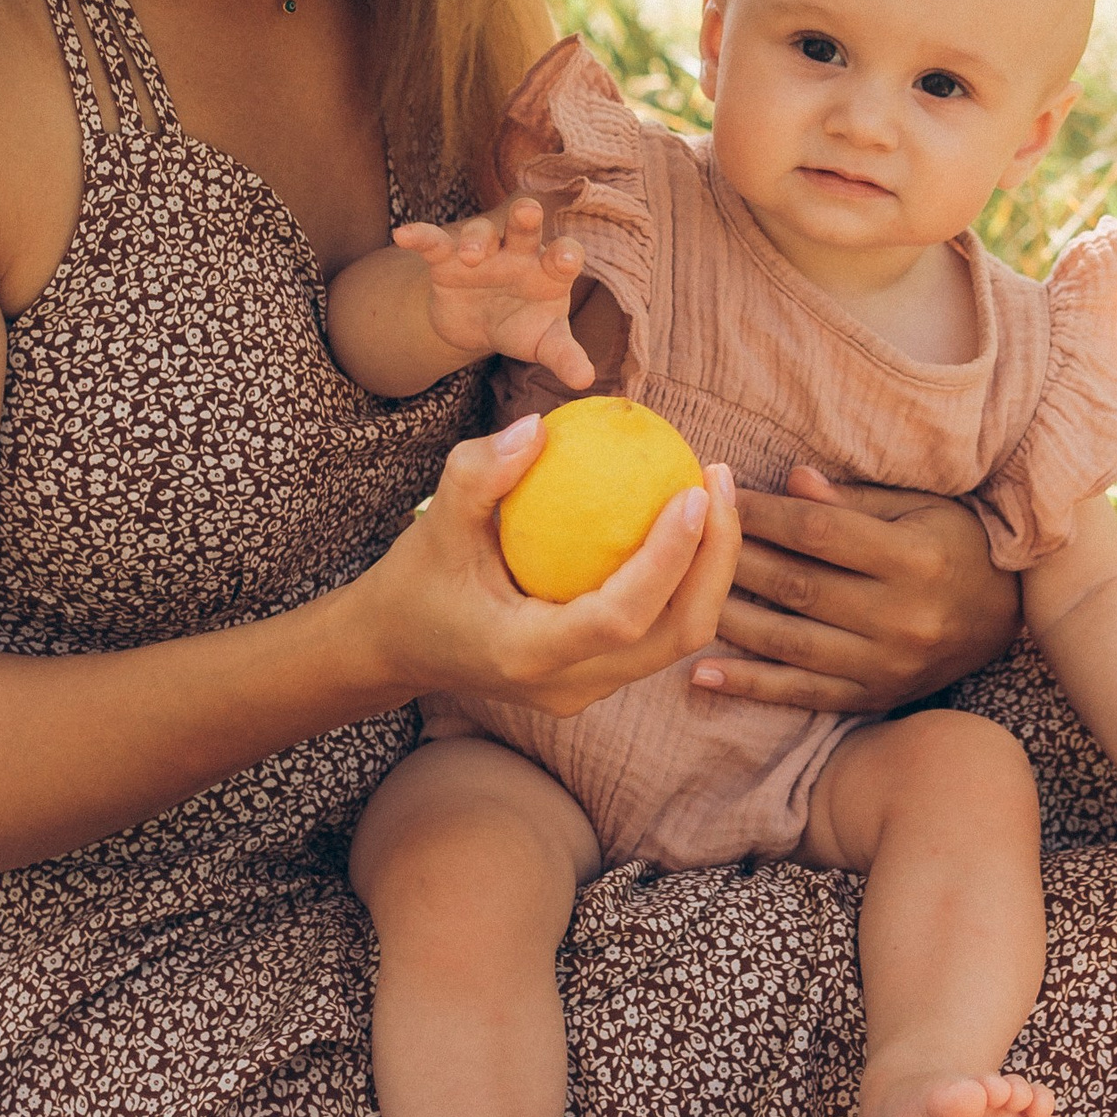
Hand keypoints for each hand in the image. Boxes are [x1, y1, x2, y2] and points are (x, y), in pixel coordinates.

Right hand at [345, 416, 739, 722]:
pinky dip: (682, 578)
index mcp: (529, 654)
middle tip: (717, 480)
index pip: (622, 616)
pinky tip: (683, 518)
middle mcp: (570, 684)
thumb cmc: (416, 581)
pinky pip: (659, 630)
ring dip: (709, 569)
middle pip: (677, 635)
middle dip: (717, 560)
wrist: (399, 648)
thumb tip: (539, 427)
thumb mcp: (435, 522)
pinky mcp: (599, 677)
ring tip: (711, 493)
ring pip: (679, 637)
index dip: (670, 560)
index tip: (691, 493)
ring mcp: (588, 688)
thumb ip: (479, 475)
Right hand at [392, 202, 592, 390]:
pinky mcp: (447, 259)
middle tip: (527, 213)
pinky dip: (420, 236)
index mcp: (549, 270)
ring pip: (480, 232)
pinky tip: (404, 234)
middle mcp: (518, 252)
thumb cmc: (521, 327)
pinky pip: (434, 242)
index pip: (563, 255)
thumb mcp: (543, 343)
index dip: (566, 254)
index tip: (565, 260)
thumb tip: (585, 381)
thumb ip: (565, 356)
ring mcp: (483, 252)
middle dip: (526, 217)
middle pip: (525, 227)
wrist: (477, 326)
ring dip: (476, 239)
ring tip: (470, 257)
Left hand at [693, 468, 1021, 715]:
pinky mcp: (873, 699)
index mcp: (915, 558)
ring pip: (790, 643)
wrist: (1007, 618)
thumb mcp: (922, 508)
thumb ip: (856, 500)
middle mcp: (901, 617)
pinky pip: (801, 694)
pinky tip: (701, 674)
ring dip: (728, 620)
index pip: (820, 532)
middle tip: (684, 539)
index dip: (763, 513)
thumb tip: (791, 479)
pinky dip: (749, 686)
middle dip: (734, 560)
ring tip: (679, 597)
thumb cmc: (957, 545)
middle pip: (798, 586)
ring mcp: (886, 665)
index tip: (718, 493)